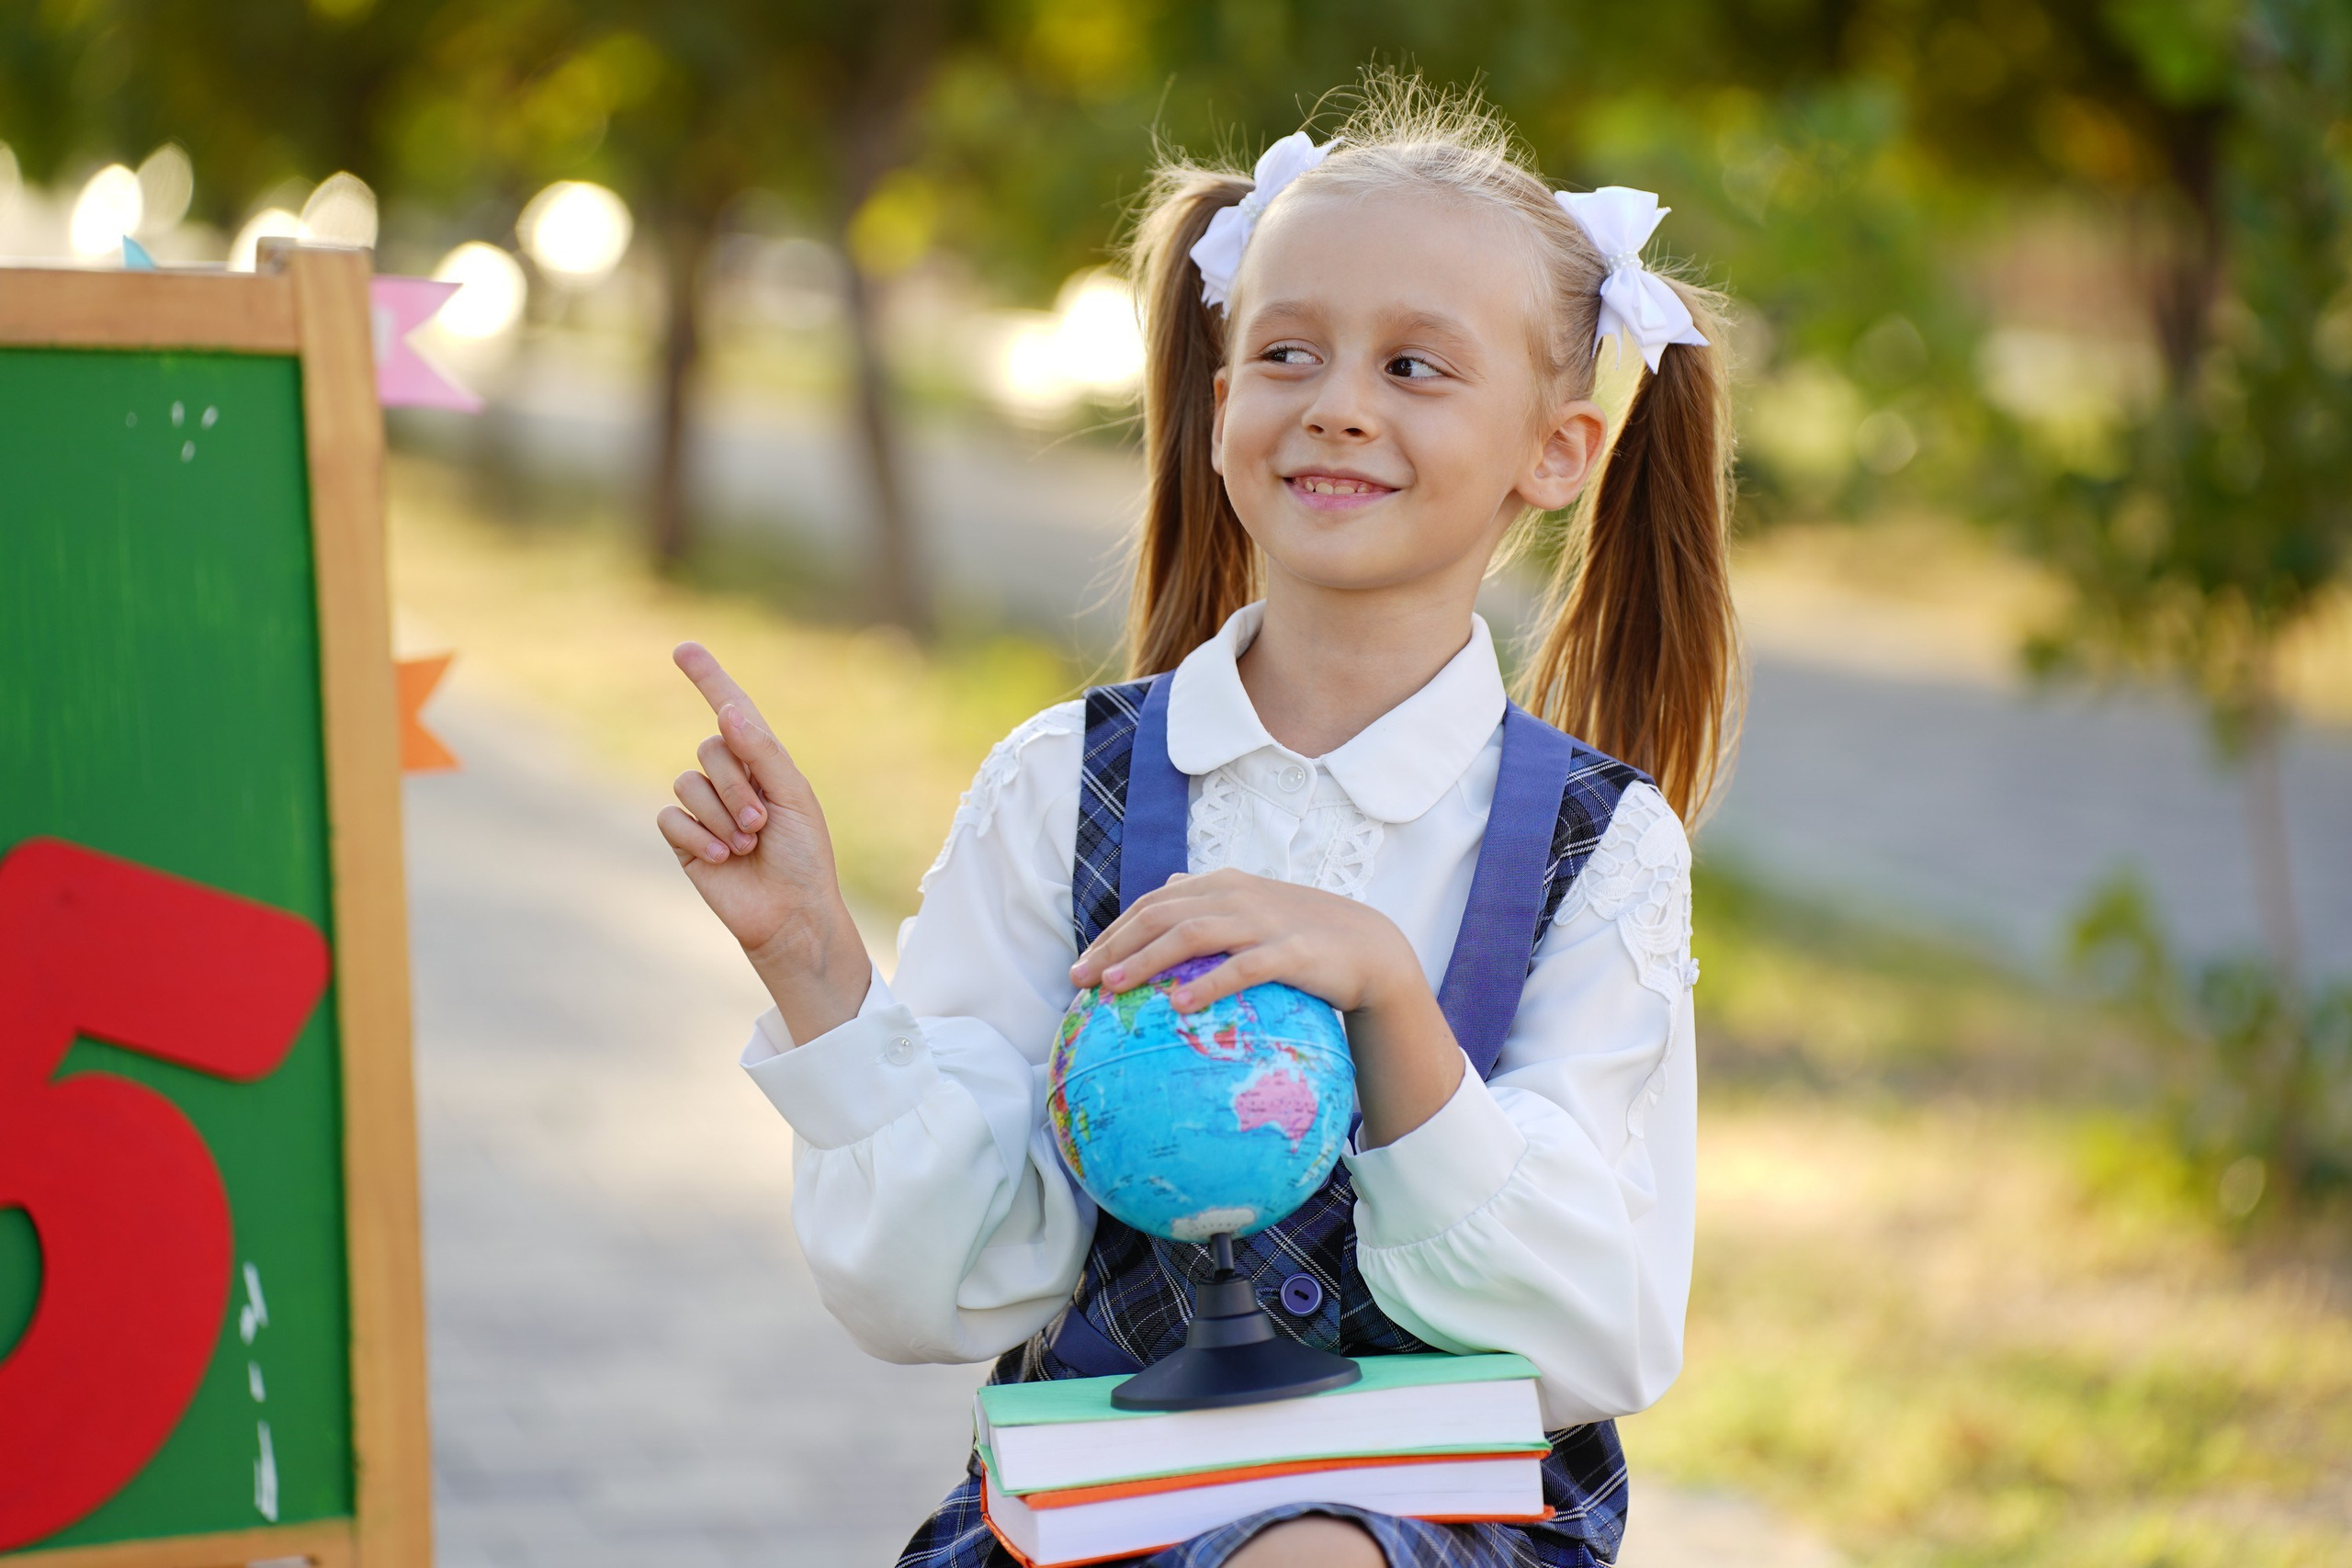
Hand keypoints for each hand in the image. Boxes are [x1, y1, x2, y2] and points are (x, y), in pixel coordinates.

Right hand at [657, 642, 867, 1040]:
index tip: (684, 648)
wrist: (791, 914)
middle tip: (762, 825)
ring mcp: (705, 809)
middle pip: (710, 748)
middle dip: (737, 786)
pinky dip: (698, 836)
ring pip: (688, 782)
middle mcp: (731, 779)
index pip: (731, 711)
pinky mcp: (684, 839)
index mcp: (763, 762)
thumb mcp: (794, 797)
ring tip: (747, 845)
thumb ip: (763, 752)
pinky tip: (722, 859)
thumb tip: (728, 711)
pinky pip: (670, 816)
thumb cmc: (804, 857)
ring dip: (721, 815)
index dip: (708, 678)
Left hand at [1069, 869, 1463, 1146]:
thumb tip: (1165, 895)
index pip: (1153, 904)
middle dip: (1115, 946)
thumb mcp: (1251, 910)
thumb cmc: (1302, 936)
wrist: (1370, 949)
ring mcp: (1263, 922)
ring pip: (1191, 934)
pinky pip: (1242, 968)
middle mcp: (1236, 895)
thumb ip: (1208, 902)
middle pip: (1160, 915)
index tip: (1083, 965)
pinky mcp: (1290, 953)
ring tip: (1114, 988)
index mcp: (1222, 885)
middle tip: (1080, 980)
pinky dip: (1208, 984)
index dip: (1114, 933)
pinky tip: (1180, 1006)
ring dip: (1147, 960)